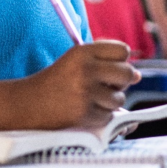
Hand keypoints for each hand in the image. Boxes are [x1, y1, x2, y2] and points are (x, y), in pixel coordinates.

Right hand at [18, 40, 140, 130]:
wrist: (28, 104)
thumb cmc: (56, 81)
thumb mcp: (75, 61)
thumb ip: (105, 62)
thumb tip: (138, 76)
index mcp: (82, 52)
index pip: (122, 51)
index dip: (120, 60)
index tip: (109, 67)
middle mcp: (85, 70)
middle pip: (127, 73)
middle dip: (122, 81)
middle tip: (107, 85)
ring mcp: (85, 93)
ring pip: (120, 98)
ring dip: (111, 101)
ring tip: (91, 98)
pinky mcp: (84, 114)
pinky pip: (108, 116)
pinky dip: (101, 115)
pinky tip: (85, 110)